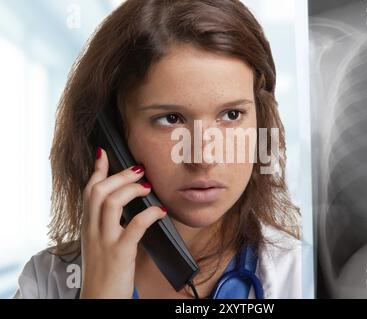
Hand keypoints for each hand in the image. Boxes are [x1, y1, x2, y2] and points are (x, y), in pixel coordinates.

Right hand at [79, 147, 165, 298]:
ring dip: (131, 190)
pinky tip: (160, 211)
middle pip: (99, 191)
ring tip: (148, 187)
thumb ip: (106, 224)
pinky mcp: (120, 253)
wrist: (98, 299)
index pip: (88, 191)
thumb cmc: (103, 271)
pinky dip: (149, 214)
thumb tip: (125, 207)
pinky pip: (134, 227)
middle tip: (139, 169)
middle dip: (119, 175)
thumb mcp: (99, 243)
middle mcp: (91, 230)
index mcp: (87, 226)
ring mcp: (104, 241)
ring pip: (110, 203)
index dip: (97, 170)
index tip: (104, 152)